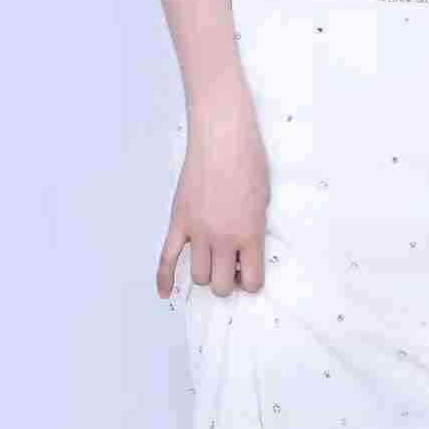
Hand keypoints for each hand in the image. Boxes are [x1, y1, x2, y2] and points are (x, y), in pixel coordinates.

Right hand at [157, 91, 269, 298]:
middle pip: (220, 286)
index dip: (251, 281)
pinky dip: (164, 279)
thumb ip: (254, 228)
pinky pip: (166, 259)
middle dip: (227, 281)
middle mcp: (223, 239)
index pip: (251, 282)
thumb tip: (244, 249)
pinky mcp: (178, 221)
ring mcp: (197, 231)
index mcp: (250, 234)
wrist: (222, 136)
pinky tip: (166, 292)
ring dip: (205, 273)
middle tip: (230, 267)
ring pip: (197, 277)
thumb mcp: (264, 198)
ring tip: (211, 260)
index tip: (249, 272)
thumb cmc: (248, 160)